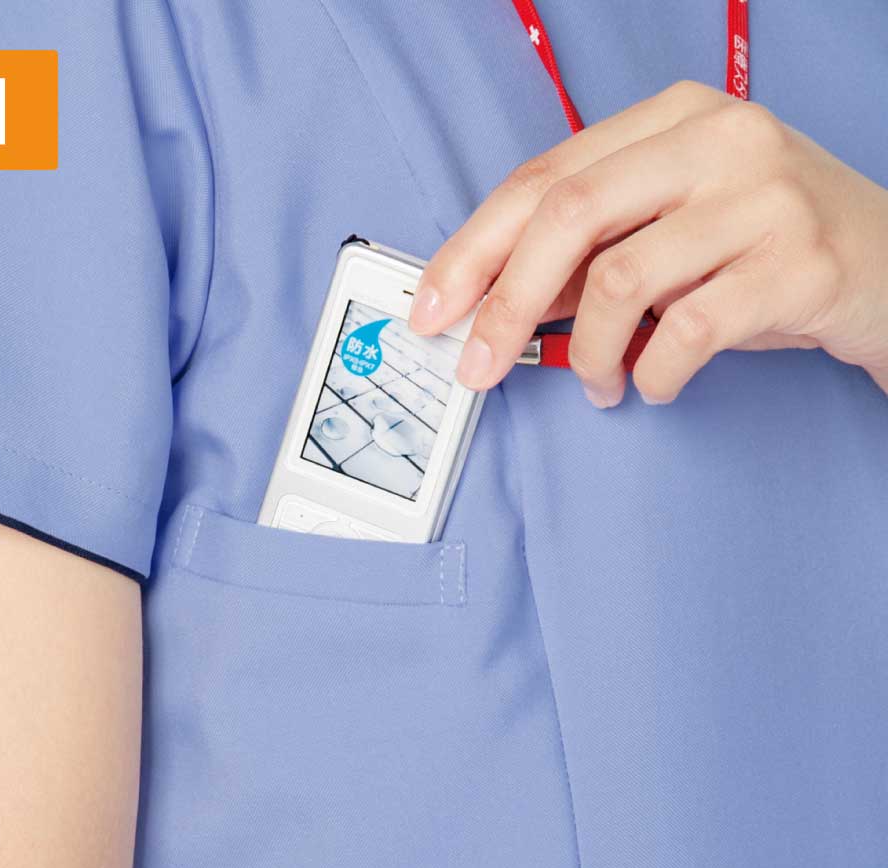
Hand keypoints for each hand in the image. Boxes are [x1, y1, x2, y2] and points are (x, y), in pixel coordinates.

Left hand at [408, 81, 887, 406]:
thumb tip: (493, 305)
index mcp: (670, 118)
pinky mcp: (798, 261)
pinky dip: (653, 374)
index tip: (432, 307)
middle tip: (477, 366)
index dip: (473, 249)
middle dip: (503, 304)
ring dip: (586, 354)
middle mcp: (716, 140)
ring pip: (620, 281)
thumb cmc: (760, 250)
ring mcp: (763, 195)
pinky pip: (687, 331)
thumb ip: (587, 255)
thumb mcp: (667, 233)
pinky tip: (655, 384)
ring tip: (597, 384)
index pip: (542, 179)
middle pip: (567, 216)